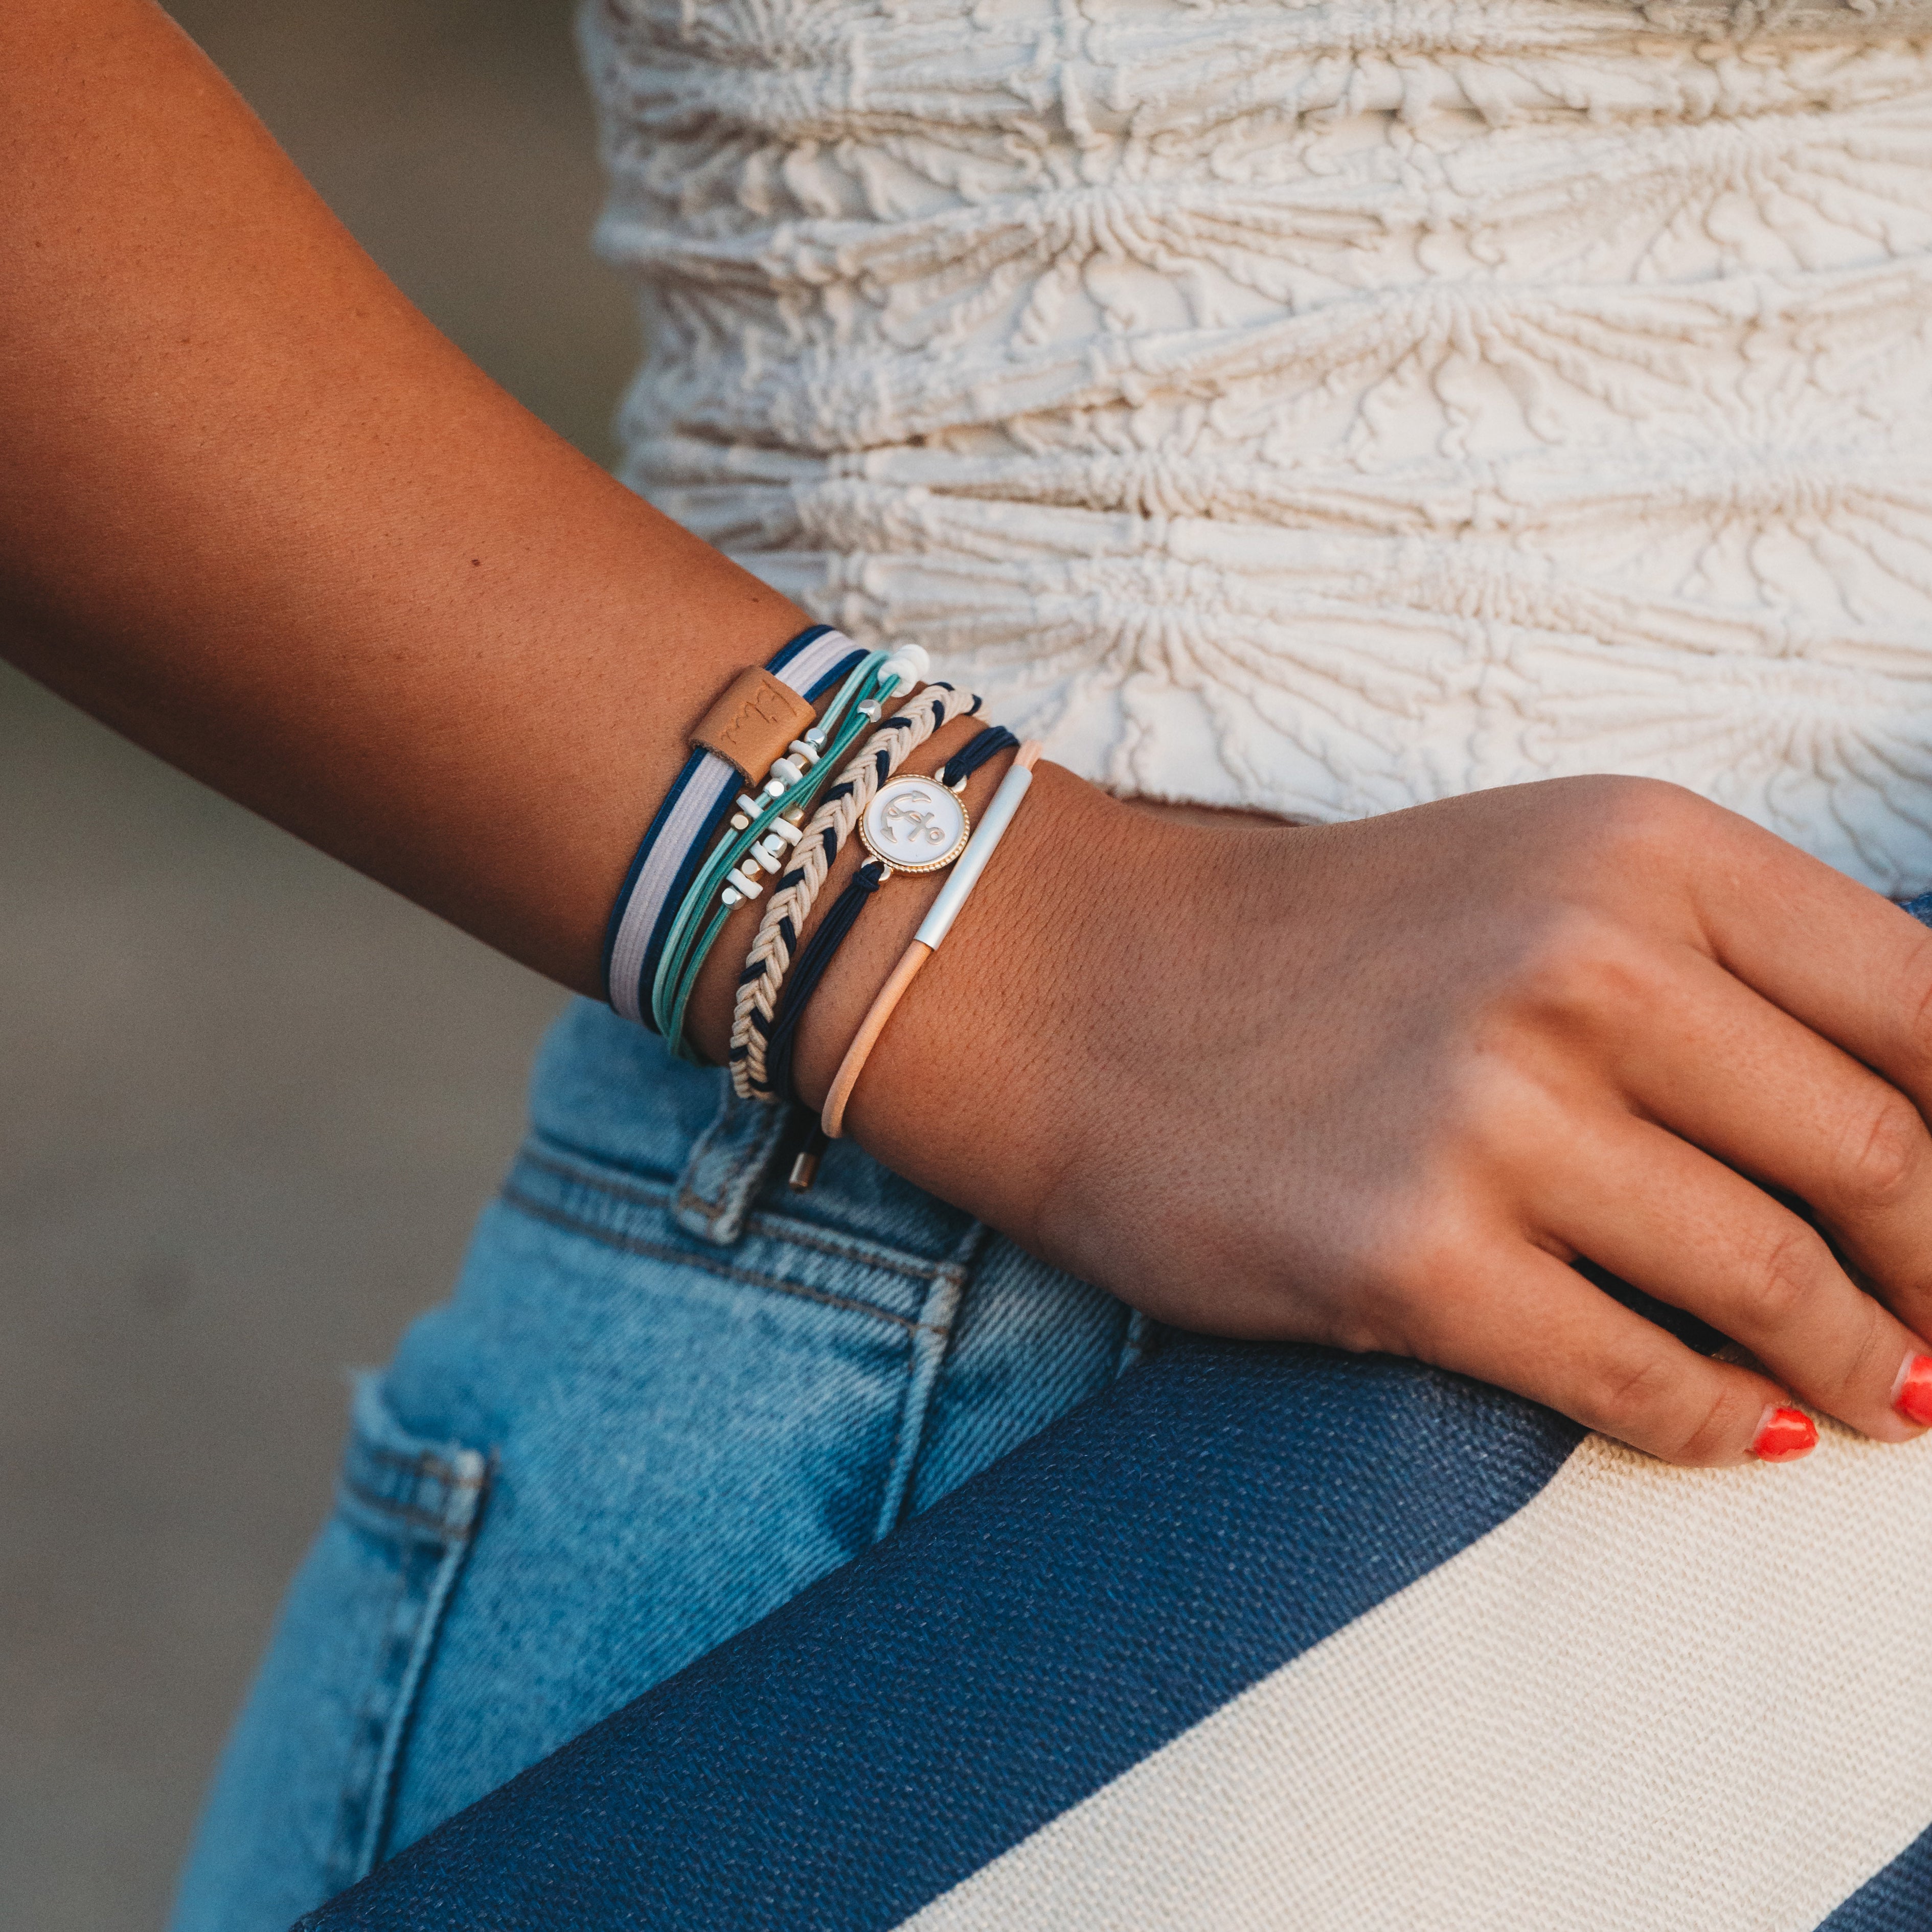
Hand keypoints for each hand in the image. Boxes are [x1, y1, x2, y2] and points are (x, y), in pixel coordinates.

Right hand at [814, 769, 1931, 1464]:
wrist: (1076, 990)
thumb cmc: (1320, 943)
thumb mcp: (1539, 876)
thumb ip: (1725, 967)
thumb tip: (1910, 1123)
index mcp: (1640, 849)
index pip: (1928, 1011)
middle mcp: (1583, 966)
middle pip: (1880, 1162)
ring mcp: (1491, 1117)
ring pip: (1778, 1287)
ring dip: (1861, 1365)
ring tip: (1879, 1392)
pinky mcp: (1407, 1259)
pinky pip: (1644, 1379)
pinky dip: (1718, 1421)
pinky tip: (1735, 1423)